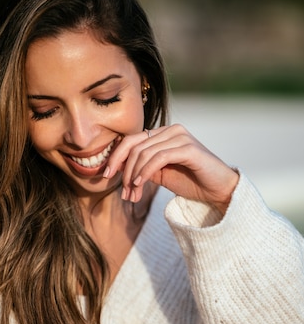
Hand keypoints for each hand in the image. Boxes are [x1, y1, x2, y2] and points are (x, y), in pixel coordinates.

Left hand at [104, 125, 238, 212]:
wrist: (219, 190)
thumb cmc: (191, 182)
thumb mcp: (160, 174)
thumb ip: (142, 168)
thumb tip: (117, 170)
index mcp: (163, 134)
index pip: (131, 140)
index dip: (115, 157)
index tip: (105, 175)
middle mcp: (171, 130)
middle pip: (134, 146)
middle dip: (123, 170)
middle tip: (122, 192)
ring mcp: (181, 137)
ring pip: (144, 153)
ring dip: (133, 176)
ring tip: (131, 193)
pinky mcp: (189, 148)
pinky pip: (159, 158)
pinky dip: (145, 171)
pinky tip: (139, 184)